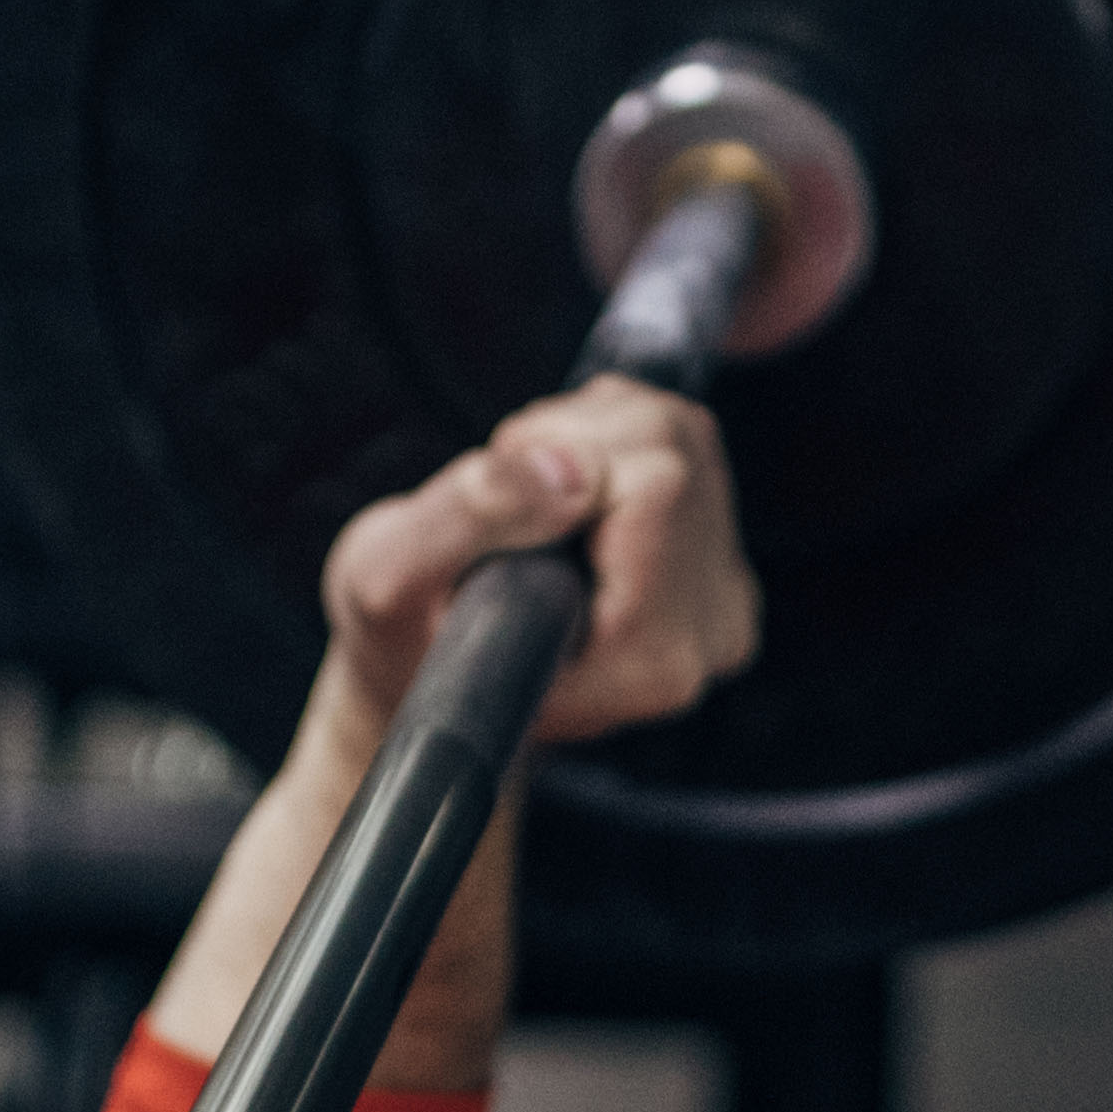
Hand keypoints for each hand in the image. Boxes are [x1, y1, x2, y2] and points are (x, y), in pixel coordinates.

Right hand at [319, 381, 758, 745]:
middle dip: (578, 437)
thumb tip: (568, 467)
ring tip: (530, 497)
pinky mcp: (720, 560)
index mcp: (646, 657)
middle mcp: (707, 636)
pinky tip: (566, 492)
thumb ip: (467, 516)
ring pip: (681, 430)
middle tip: (511, 493)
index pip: (656, 480)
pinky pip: (685, 439)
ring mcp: (724, 599)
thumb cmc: (411, 640)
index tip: (509, 494)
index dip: (567, 453)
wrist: (445, 681)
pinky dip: (613, 439)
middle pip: (675, 442)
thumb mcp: (388, 576)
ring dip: (591, 434)